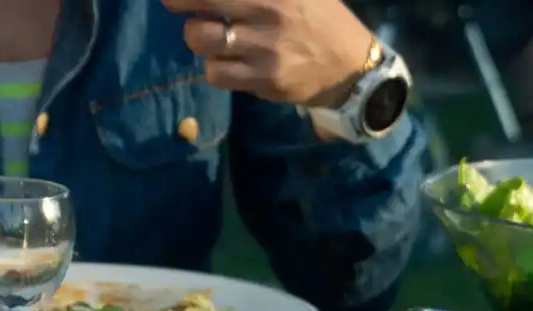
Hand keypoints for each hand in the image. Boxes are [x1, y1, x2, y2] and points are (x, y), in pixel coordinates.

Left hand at [163, 0, 375, 107]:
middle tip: (180, 7)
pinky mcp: (266, 81)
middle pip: (197, 9)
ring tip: (213, 37)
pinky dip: (216, 68)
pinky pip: (217, 74)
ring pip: (202, 43)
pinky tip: (231, 62)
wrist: (352, 64)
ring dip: (199, 40)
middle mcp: (267, 13)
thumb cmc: (317, 16)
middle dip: (181, 6)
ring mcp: (265, 50)